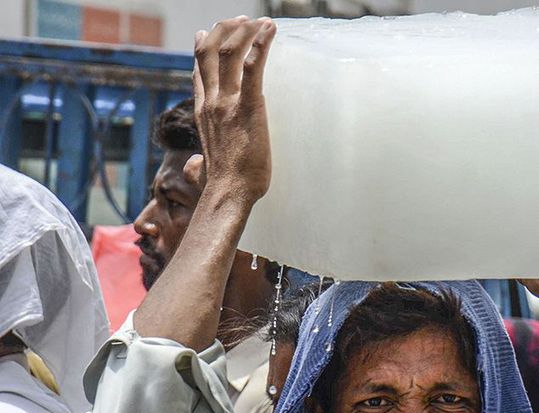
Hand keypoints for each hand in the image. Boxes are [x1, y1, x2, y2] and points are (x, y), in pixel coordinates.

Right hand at [192, 16, 276, 204]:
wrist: (229, 194)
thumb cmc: (223, 188)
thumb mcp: (204, 170)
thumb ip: (197, 165)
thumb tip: (194, 168)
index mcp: (202, 114)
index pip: (198, 73)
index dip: (201, 49)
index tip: (206, 32)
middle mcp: (211, 102)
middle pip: (209, 53)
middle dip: (223, 30)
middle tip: (240, 20)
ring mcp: (227, 102)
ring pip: (229, 52)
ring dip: (244, 31)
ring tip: (259, 21)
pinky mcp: (249, 106)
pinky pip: (253, 66)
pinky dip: (261, 43)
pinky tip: (271, 29)